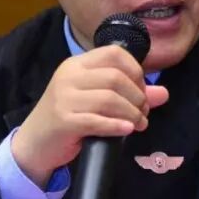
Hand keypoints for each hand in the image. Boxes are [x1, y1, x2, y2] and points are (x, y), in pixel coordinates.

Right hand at [11, 45, 168, 187]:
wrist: (35, 144)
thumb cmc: (68, 118)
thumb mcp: (97, 101)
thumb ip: (130, 94)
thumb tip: (163, 93)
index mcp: (77, 65)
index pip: (114, 54)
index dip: (135, 71)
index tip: (141, 90)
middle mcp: (69, 76)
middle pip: (116, 78)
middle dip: (137, 97)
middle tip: (143, 112)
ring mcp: (64, 98)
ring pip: (109, 99)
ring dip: (131, 113)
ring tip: (138, 124)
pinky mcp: (63, 121)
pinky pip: (97, 120)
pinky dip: (117, 125)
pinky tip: (126, 130)